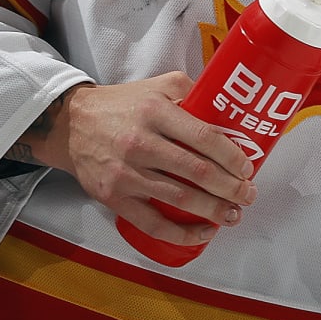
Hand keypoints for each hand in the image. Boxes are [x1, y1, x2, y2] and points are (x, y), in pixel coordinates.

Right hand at [20, 74, 258, 245]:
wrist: (72, 125)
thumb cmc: (124, 105)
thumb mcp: (158, 85)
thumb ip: (192, 91)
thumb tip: (230, 108)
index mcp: (155, 111)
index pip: (204, 136)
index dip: (232, 156)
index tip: (248, 167)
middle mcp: (141, 142)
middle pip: (197, 171)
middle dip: (230, 188)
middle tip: (248, 194)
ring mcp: (126, 173)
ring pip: (179, 199)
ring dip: (213, 211)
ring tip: (234, 214)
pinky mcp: (115, 197)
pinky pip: (153, 224)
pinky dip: (182, 233)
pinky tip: (203, 232)